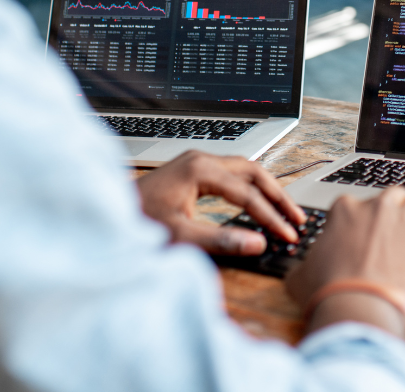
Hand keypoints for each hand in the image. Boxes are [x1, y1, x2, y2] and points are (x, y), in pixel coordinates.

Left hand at [136, 150, 304, 255]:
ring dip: (266, 189)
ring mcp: (196, 162)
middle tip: (297, 218)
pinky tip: (257, 201)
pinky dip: (250, 187)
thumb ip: (220, 240)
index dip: (271, 216)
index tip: (288, 235)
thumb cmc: (137, 221)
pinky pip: (231, 173)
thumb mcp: (179, 236)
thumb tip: (257, 243)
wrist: (107, 212)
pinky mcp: (192, 170)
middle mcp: (201, 159)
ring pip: (244, 169)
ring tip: (285, 210)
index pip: (247, 193)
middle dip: (277, 195)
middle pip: (253, 171)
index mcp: (200, 170)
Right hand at [286, 187, 404, 335]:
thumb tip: (300, 270)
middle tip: (390, 232)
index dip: (359, 221)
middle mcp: (377, 207)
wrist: (357, 309)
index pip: (356, 203)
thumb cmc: (328, 291)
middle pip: (392, 195)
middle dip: (392, 210)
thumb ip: (304, 264)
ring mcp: (404, 220)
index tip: (361, 237)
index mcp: (345, 209)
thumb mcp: (302, 274)